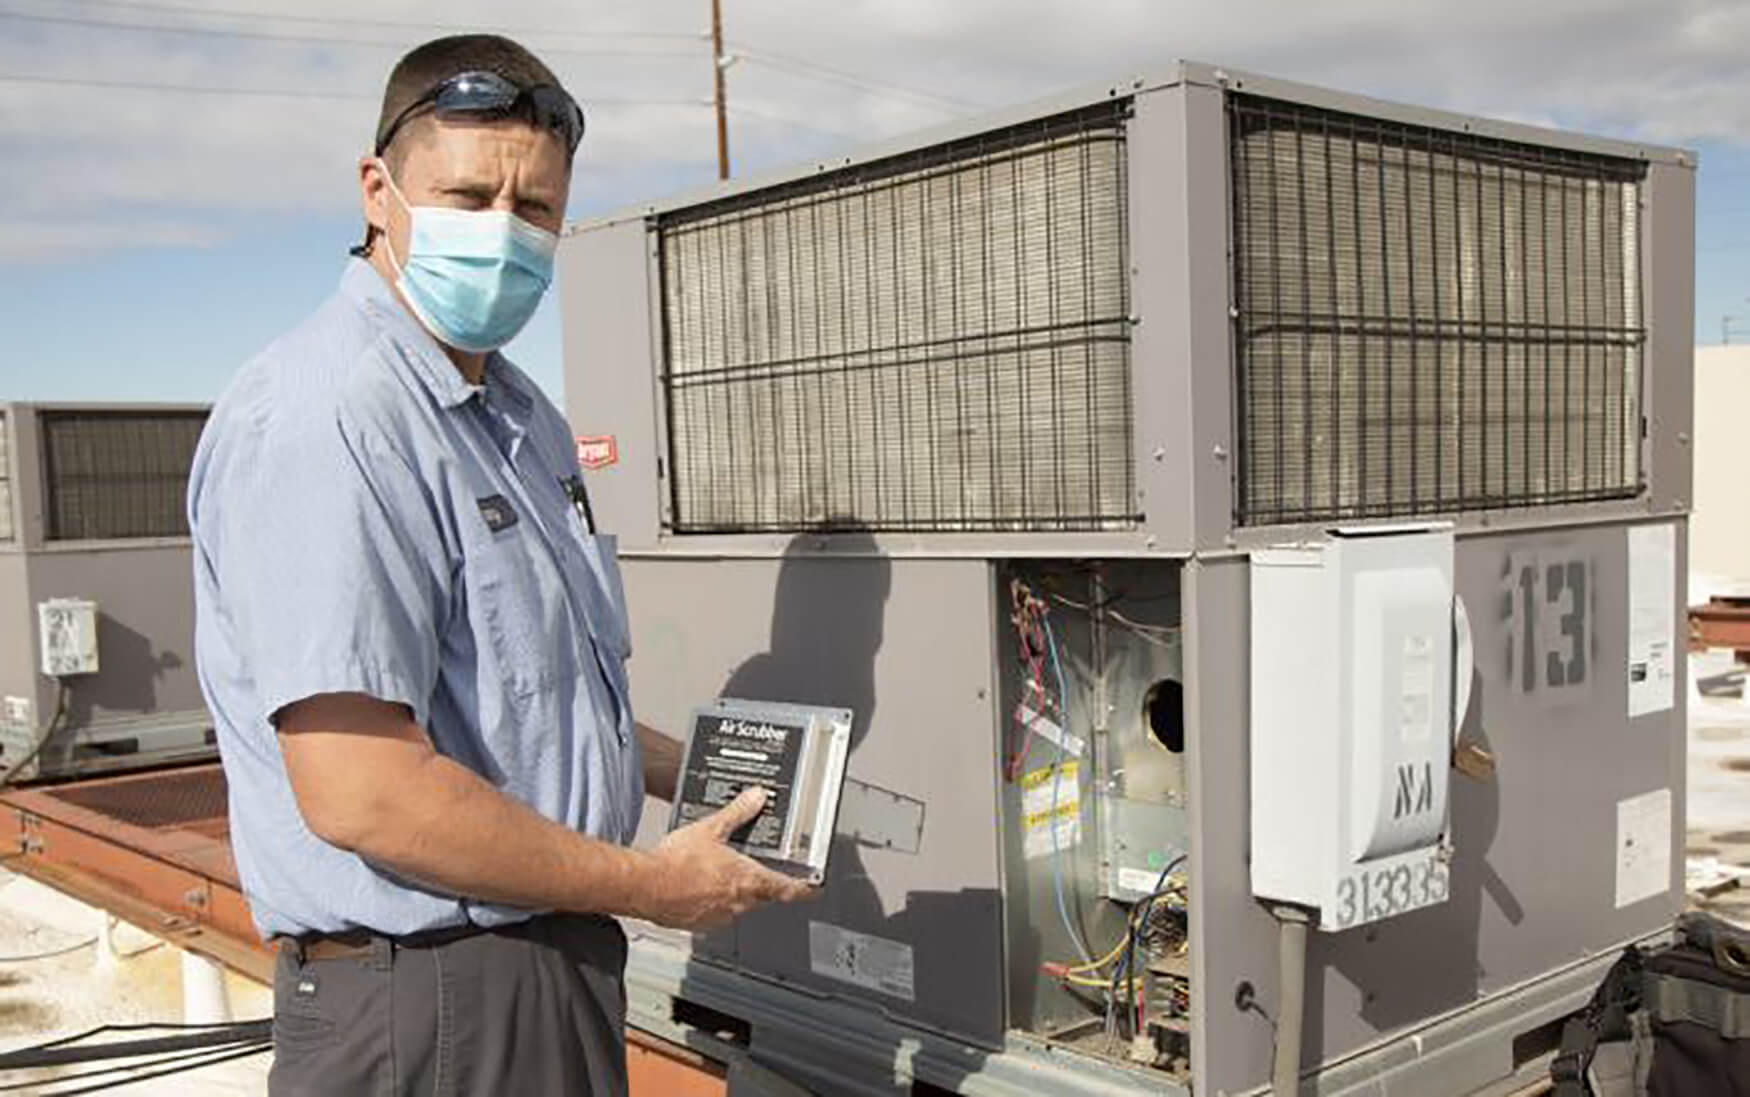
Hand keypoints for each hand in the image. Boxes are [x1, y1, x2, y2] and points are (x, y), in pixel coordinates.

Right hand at [640, 787, 814, 929]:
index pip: (788, 890)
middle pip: (764, 897)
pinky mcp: (698, 923)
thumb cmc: (676, 863)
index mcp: (748, 881)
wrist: (644, 886)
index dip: (805, 889)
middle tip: (762, 872)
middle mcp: (738, 904)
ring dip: (736, 892)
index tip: (815, 888)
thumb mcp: (711, 828)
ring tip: (722, 875)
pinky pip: (715, 913)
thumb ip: (737, 813)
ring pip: (739, 906)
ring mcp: (718, 916)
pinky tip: (699, 887)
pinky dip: (713, 901)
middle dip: (765, 885)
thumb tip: (756, 798)